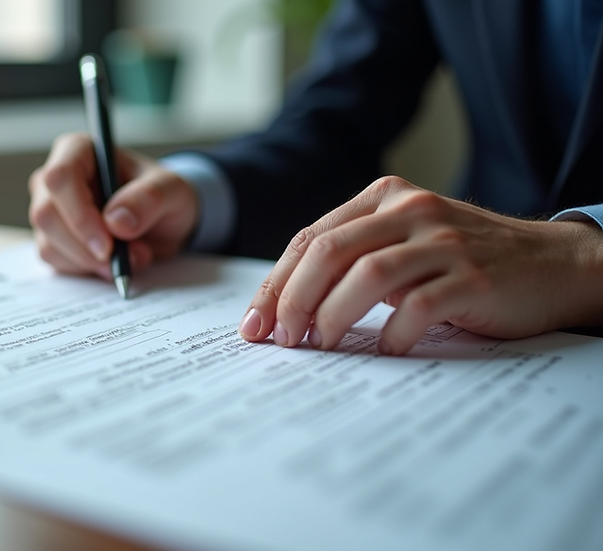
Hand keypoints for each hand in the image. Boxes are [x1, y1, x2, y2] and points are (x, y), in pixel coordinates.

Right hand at [28, 132, 198, 278]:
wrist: (162, 223)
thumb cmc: (161, 195)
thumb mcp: (172, 191)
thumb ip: (149, 199)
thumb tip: (116, 221)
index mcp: (79, 151)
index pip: (61, 177)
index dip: (80, 215)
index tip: (108, 245)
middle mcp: (56, 179)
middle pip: (46, 215)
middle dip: (86, 247)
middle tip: (127, 258)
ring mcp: (49, 210)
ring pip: (49, 244)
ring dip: (91, 262)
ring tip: (132, 255)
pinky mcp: (51, 239)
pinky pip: (56, 261)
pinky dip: (88, 269)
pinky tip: (113, 261)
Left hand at [239, 176, 602, 354]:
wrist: (554, 263)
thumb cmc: (464, 262)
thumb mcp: (405, 245)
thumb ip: (354, 259)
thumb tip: (285, 309)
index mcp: (384, 200)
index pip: (310, 238)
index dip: (276, 283)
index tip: (255, 324)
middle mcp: (410, 211)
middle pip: (327, 252)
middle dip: (292, 300)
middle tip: (280, 340)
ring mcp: (443, 241)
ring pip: (367, 274)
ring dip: (332, 316)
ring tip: (319, 347)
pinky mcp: (474, 275)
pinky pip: (419, 306)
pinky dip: (393, 333)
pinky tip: (384, 350)